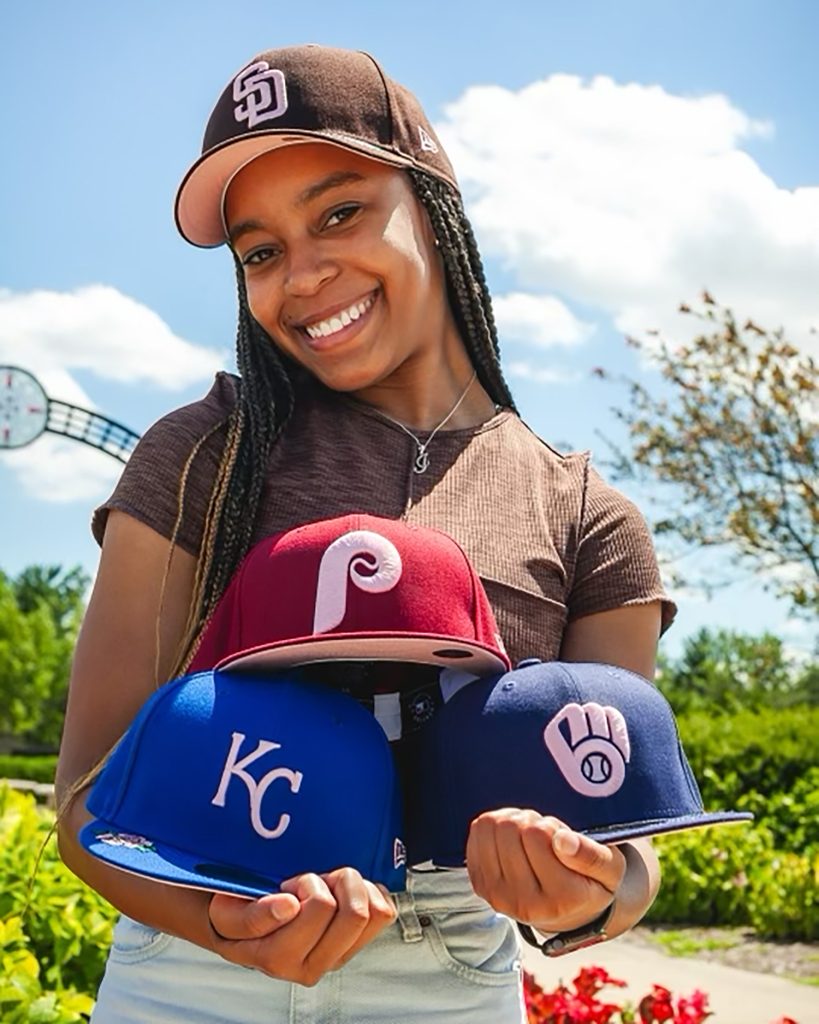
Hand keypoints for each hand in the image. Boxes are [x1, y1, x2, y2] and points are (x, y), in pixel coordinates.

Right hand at [207, 867, 396, 984]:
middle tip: (306, 881)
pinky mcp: (355, 947)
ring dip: (347, 887)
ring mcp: (333, 959)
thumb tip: (289, 907)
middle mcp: (307, 967)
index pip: (316, 910)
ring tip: (324, 886)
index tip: (287, 886)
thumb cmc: (238, 913)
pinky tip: (342, 893)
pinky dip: (368, 892)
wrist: (247, 927)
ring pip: (367, 914)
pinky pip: (383, 913)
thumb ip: (253, 915)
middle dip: (327, 882)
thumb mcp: (228, 912)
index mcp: (274, 957)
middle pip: (347, 912)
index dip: (305, 886)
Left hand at [466, 810, 624, 932]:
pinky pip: (477, 835)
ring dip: (511, 821)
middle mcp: (525, 905)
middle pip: (510, 829)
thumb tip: (562, 841)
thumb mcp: (610, 870)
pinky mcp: (481, 886)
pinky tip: (512, 840)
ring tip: (529, 836)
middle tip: (545, 835)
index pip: (536, 835)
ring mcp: (498, 897)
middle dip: (529, 821)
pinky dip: (494, 827)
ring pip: (490, 828)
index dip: (550, 825)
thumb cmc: (591, 882)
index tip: (562, 838)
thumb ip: (593, 856)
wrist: (567, 910)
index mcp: (562, 899)